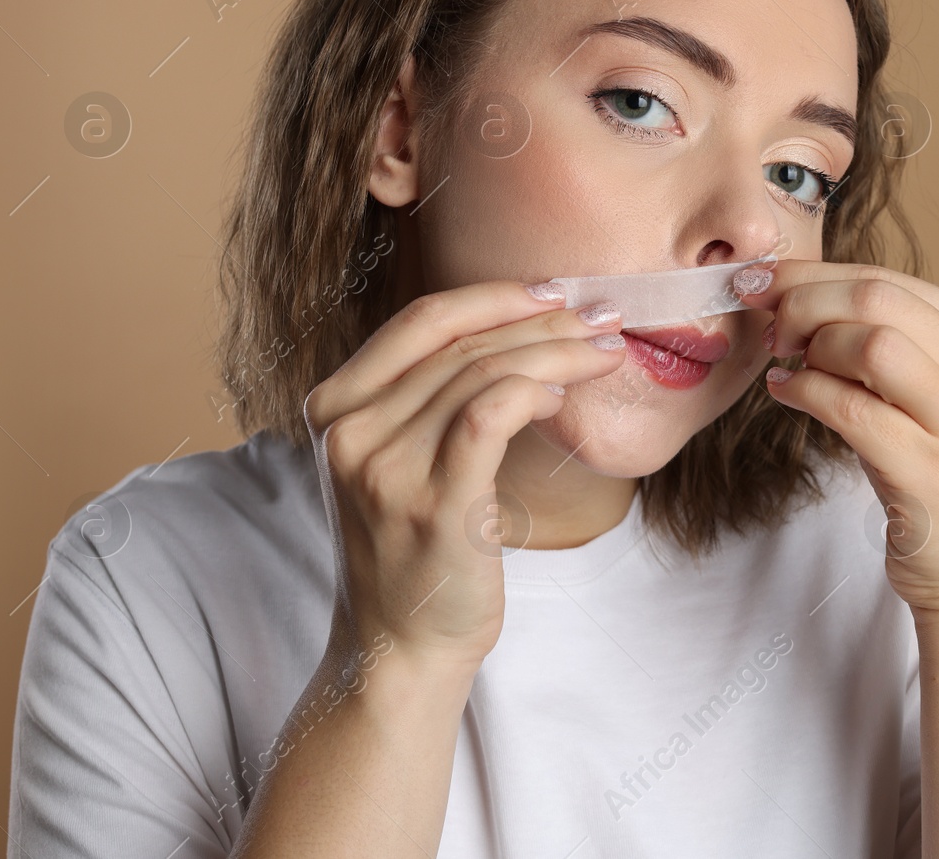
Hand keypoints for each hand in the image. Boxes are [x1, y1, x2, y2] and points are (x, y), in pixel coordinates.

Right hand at [301, 282, 627, 667]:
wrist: (401, 647)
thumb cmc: (415, 549)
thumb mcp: (394, 459)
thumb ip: (424, 397)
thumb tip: (513, 330)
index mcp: (334, 406)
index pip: (421, 320)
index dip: (495, 295)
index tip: (554, 291)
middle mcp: (350, 430)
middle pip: (461, 342)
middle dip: (543, 319)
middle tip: (602, 317)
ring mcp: (386, 468)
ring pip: (485, 372)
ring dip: (557, 353)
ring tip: (603, 354)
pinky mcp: (433, 505)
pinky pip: (491, 414)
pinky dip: (536, 390)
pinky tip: (564, 397)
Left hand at [733, 260, 938, 615]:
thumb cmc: (937, 478)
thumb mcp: (930, 395)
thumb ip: (886, 341)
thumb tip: (792, 294)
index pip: (891, 279)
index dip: (814, 273)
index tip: (759, 279)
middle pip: (880, 298)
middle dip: (804, 301)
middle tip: (767, 326)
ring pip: (873, 344)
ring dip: (810, 348)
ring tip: (787, 365)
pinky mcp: (933, 474)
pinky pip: (853, 408)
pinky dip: (806, 391)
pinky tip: (786, 393)